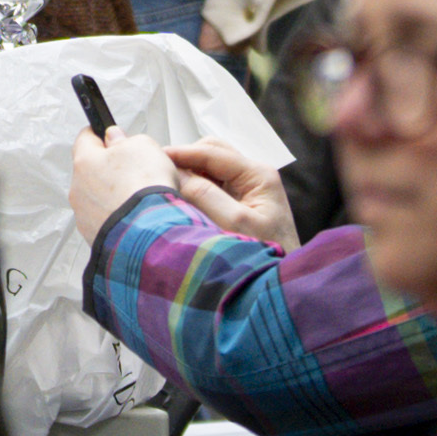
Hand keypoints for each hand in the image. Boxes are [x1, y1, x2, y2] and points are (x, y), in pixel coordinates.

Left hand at [65, 132, 175, 242]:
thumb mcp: (142, 146)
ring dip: (113, 196)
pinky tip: (136, 216)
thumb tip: (117, 138)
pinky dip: (118, 216)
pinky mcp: (95, 236)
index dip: (102, 135)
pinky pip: (106, 219)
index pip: (85, 138)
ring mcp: (85, 215)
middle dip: (110, 169)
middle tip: (134, 170)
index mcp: (85, 161)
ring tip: (139, 198)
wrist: (149, 233)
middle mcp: (78, 189)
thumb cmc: (144, 189)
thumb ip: (125, 139)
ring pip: (97, 198)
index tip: (110, 136)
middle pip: (91, 171)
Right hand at [160, 142, 293, 242]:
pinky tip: (185, 198)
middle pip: (213, 152)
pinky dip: (197, 186)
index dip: (183, 153)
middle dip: (188, 159)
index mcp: (258, 176)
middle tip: (163, 171)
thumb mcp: (234, 224)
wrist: (279, 282)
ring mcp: (248, 189)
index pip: (214, 152)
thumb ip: (205, 196)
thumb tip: (177, 173)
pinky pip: (213, 184)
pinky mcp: (240, 202)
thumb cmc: (266, 255)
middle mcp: (254, 176)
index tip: (157, 156)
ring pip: (211, 167)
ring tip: (172, 184)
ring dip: (191, 172)